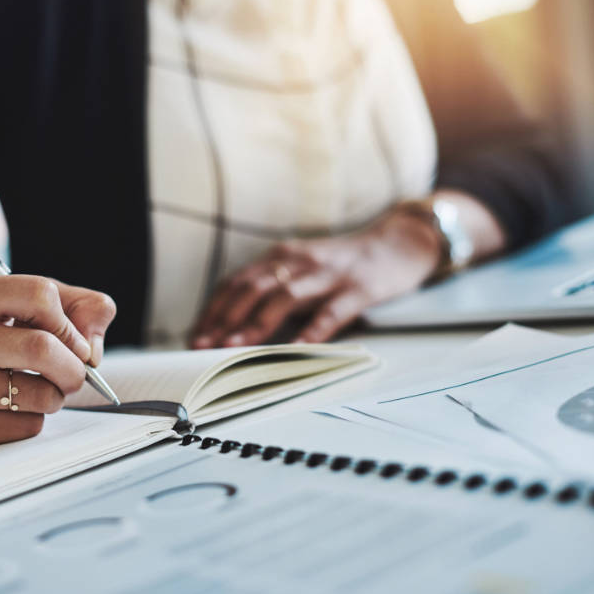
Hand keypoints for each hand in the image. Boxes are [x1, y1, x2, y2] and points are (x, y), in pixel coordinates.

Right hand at [0, 274, 115, 446]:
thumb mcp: (33, 301)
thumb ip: (83, 308)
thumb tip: (92, 353)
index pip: (40, 295)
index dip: (69, 322)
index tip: (72, 338)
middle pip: (41, 348)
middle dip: (74, 366)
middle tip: (74, 371)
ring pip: (41, 395)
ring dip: (57, 394)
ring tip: (40, 385)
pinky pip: (27, 427)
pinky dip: (35, 417)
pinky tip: (12, 404)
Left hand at [191, 211, 442, 347]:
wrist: (399, 243)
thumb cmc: (342, 264)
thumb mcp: (302, 267)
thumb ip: (273, 288)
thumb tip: (234, 322)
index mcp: (282, 256)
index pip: (237, 282)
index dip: (213, 309)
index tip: (194, 334)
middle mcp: (300, 261)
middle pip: (252, 288)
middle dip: (223, 318)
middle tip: (201, 345)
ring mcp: (329, 274)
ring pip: (285, 298)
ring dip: (256, 323)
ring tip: (234, 347)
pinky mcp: (359, 288)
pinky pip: (332, 312)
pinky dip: (312, 331)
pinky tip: (297, 350)